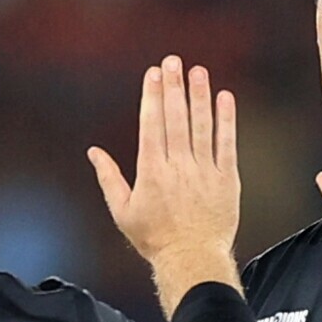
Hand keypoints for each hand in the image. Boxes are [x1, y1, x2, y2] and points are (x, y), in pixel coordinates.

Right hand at [88, 56, 239, 265]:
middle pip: (175, 119)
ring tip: (198, 71)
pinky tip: (224, 98)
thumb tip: (93, 151)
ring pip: (201, 126)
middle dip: (173, 87)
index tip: (154, 73)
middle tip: (173, 61)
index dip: (152, 96)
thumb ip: (108, 178)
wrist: (192, 260)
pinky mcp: (227, 180)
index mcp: (151, 172)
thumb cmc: (154, 239)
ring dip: (199, 96)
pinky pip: (227, 144)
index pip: (151, 125)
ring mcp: (204, 172)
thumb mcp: (123, 211)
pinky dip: (226, 120)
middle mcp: (178, 167)